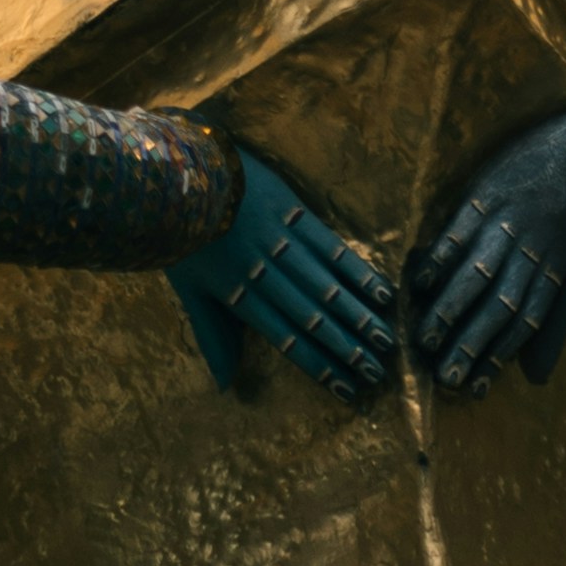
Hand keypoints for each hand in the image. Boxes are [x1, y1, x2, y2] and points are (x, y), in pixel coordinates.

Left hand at [168, 146, 396, 403]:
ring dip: (358, 314)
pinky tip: (380, 290)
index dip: (319, 365)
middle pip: (312, 316)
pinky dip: (355, 269)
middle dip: (347, 347)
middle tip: (379, 374)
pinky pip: (328, 244)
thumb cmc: (179, 235)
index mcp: (239, 296)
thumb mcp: (188, 291)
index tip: (348, 390)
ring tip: (387, 340)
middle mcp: (264, 273)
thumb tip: (224, 386)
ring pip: (325, 285)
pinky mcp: (291, 209)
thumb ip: (212, 335)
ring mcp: (280, 241)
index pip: (287, 339)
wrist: (177, 174)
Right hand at [408, 110, 565, 391]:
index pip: (521, 326)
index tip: (471, 388)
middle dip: (468, 344)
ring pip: (477, 275)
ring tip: (424, 339)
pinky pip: (461, 230)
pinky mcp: (489, 195)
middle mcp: (528, 256)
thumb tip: (539, 377)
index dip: (496, 358)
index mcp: (551, 274)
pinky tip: (421, 281)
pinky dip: (442, 256)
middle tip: (442, 377)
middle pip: (496, 307)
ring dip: (451, 309)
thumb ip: (557, 318)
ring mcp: (507, 225)